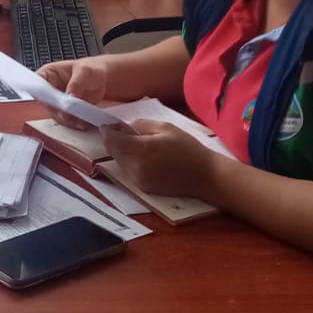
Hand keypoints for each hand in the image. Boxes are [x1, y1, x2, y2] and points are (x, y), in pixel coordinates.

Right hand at [36, 56, 110, 128]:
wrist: (103, 79)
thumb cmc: (91, 69)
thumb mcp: (84, 72)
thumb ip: (75, 84)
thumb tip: (69, 98)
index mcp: (48, 73)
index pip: (37, 84)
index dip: (40, 93)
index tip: (50, 100)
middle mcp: (49, 88)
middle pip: (45, 103)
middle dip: (56, 109)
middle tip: (66, 113)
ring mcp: (57, 101)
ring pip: (54, 114)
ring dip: (65, 119)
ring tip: (78, 120)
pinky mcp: (65, 111)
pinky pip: (65, 119)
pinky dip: (72, 122)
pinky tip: (81, 122)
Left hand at [101, 121, 218, 199]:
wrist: (204, 176)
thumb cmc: (187, 148)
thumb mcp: (165, 127)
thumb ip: (141, 125)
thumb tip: (124, 126)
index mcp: (140, 149)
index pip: (111, 140)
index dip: (107, 130)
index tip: (110, 124)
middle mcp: (134, 166)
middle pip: (113, 151)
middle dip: (115, 140)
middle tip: (125, 132)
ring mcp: (137, 179)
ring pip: (119, 161)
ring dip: (122, 152)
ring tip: (138, 144)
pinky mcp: (142, 187)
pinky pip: (128, 171)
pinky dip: (130, 162)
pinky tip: (144, 157)